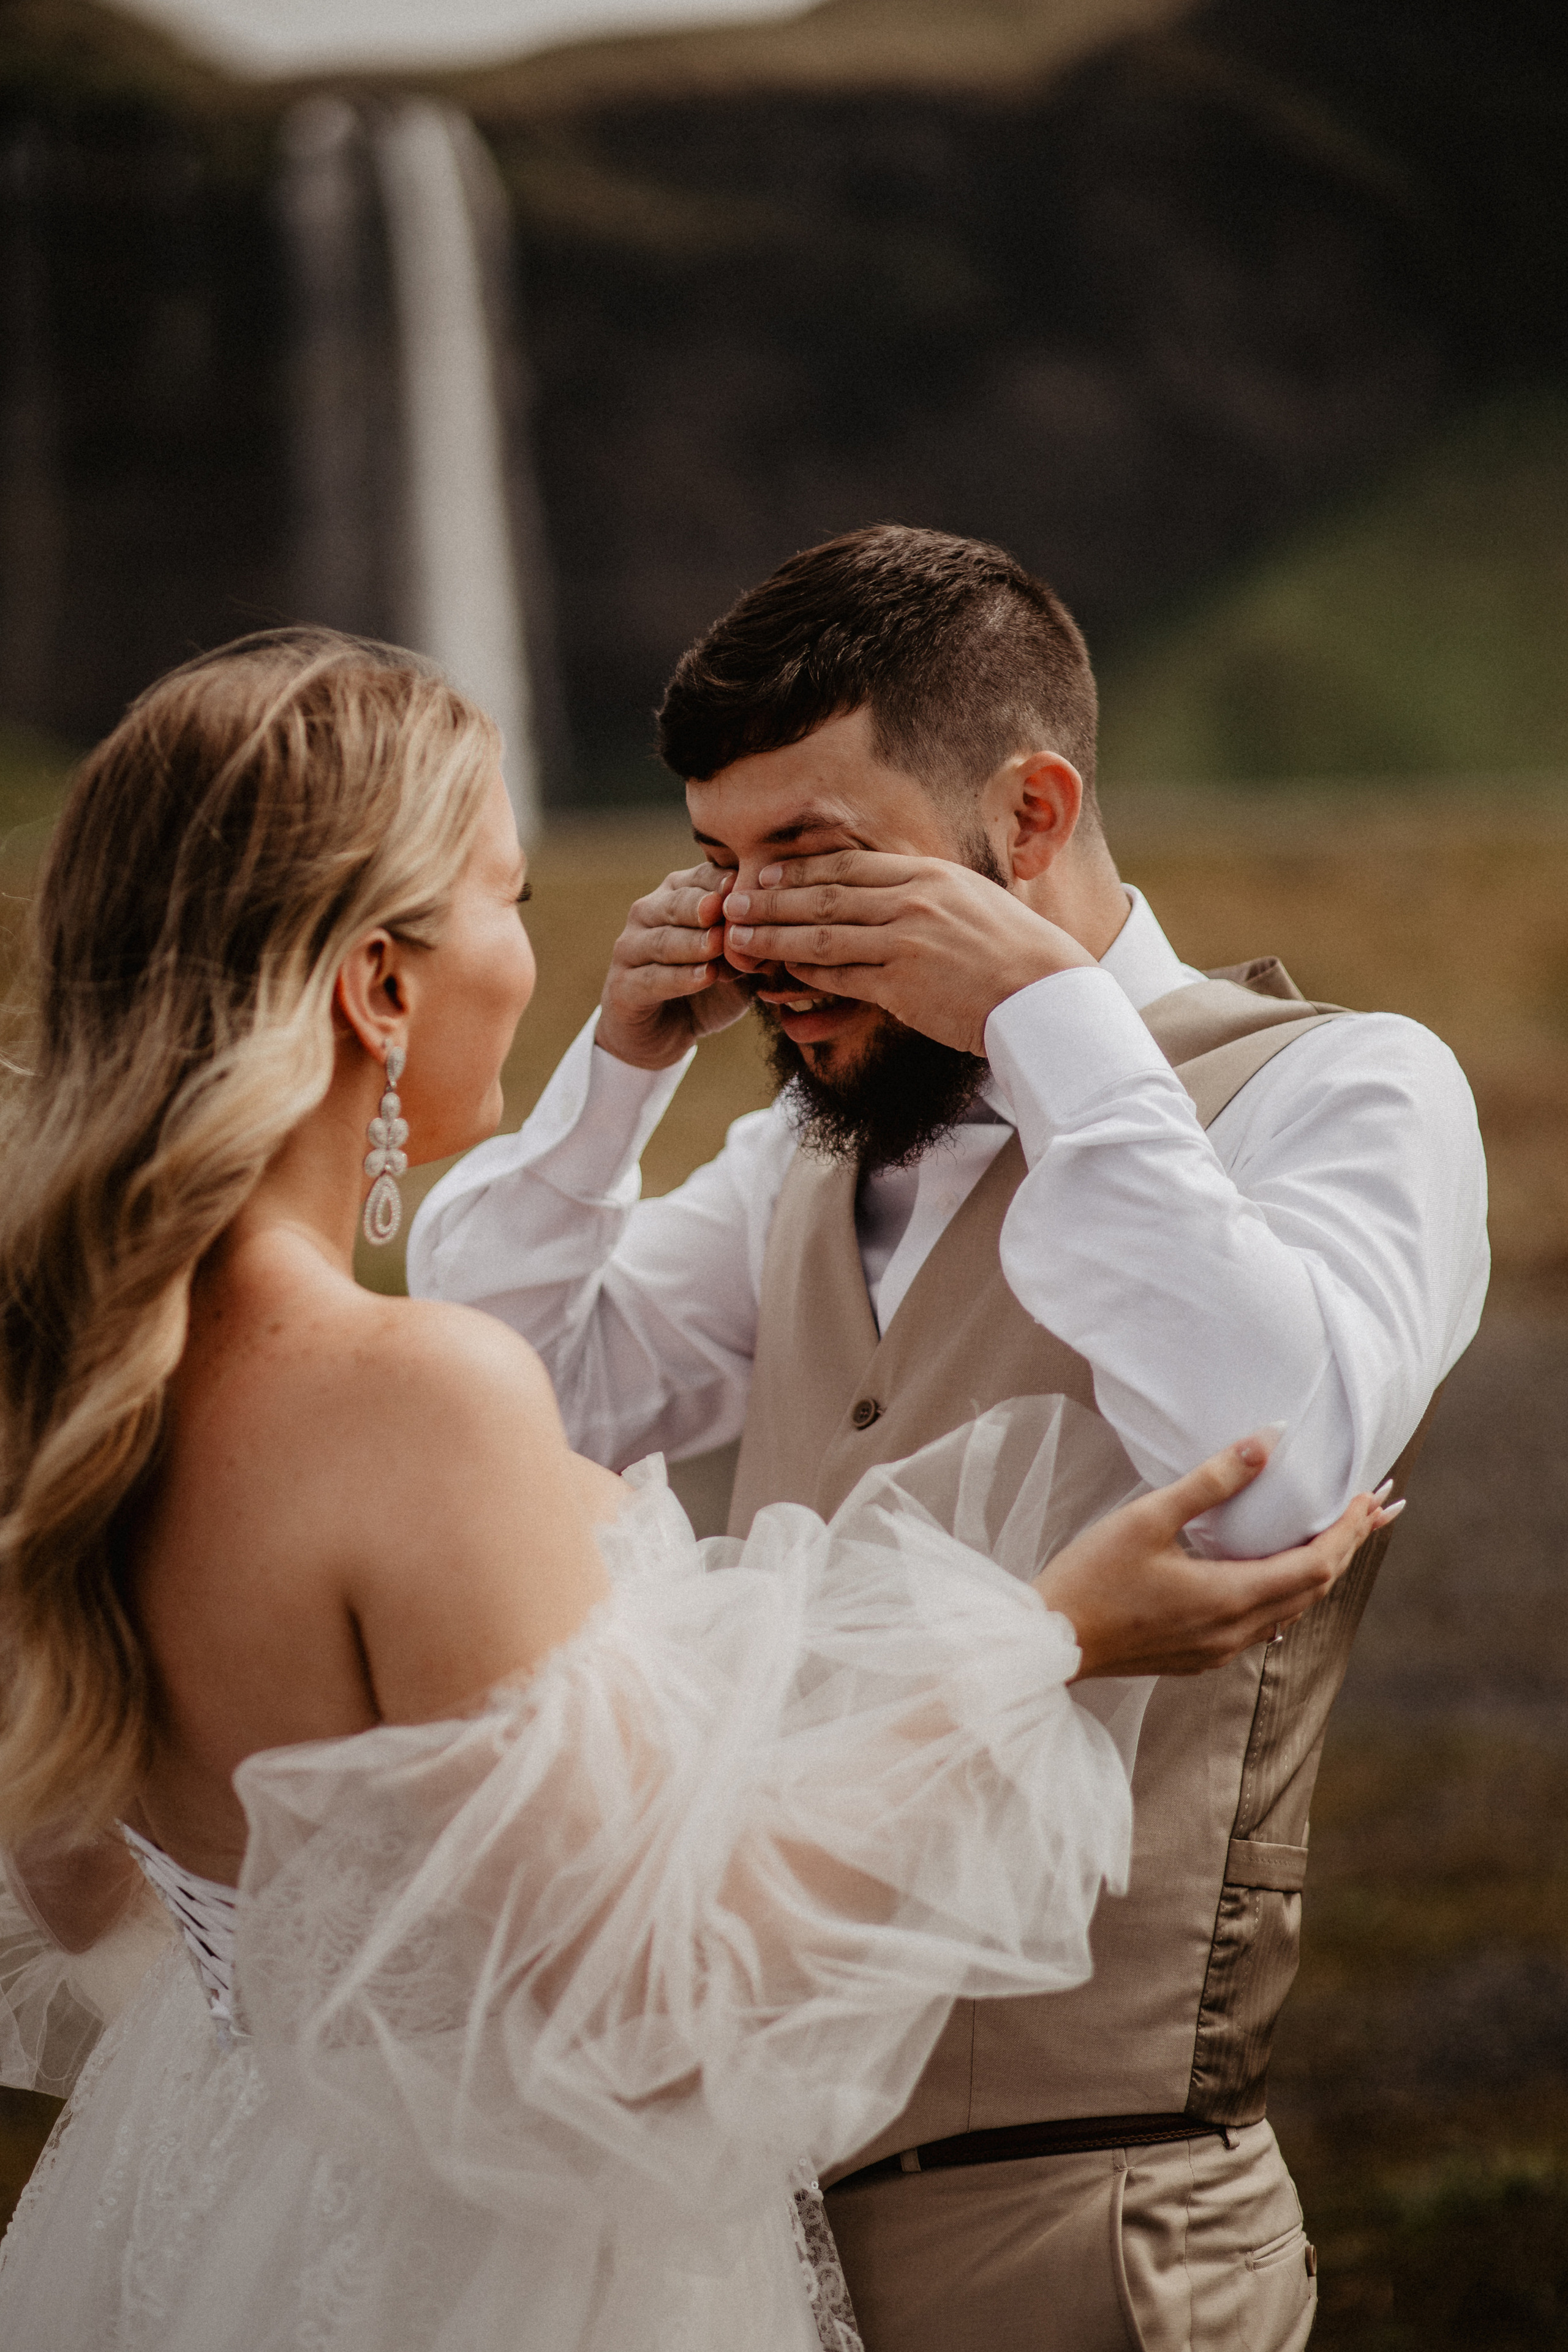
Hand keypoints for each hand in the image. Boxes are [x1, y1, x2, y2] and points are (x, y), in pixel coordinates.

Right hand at [596, 863, 753, 1069]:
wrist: (665, 1033)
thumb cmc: (708, 987)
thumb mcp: (739, 963)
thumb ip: (753, 944)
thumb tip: (780, 930)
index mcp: (677, 895)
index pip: (702, 878)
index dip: (724, 882)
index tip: (748, 884)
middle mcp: (648, 914)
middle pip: (676, 903)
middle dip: (702, 906)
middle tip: (724, 910)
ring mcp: (630, 949)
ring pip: (662, 940)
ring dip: (692, 942)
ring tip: (717, 946)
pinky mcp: (622, 987)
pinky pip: (652, 979)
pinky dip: (679, 978)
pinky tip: (705, 977)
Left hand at [722, 850, 1094, 1053]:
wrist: (1044, 994)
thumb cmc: (1013, 952)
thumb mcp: (968, 902)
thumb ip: (925, 893)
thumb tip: (887, 890)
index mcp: (928, 874)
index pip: (848, 864)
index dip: (799, 868)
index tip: (765, 872)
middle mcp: (912, 902)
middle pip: (825, 895)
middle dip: (771, 899)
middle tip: (731, 902)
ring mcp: (905, 944)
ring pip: (821, 937)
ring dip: (774, 939)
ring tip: (738, 940)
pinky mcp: (903, 987)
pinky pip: (840, 979)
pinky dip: (806, 977)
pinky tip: (781, 977)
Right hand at [1036, 1435, 1402, 1679]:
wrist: (1051, 1642)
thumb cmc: (1091, 1577)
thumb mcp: (1147, 1517)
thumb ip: (1211, 1481)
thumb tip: (1267, 1442)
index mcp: (1230, 1597)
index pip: (1316, 1565)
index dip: (1349, 1531)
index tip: (1370, 1499)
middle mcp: (1235, 1630)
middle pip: (1312, 1588)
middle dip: (1345, 1546)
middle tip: (1372, 1511)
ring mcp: (1219, 1648)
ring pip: (1289, 1608)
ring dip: (1317, 1570)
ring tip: (1336, 1536)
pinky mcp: (1200, 1655)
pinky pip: (1262, 1623)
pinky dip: (1284, 1591)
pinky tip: (1275, 1574)